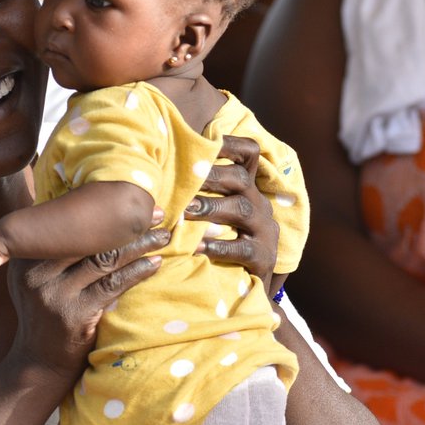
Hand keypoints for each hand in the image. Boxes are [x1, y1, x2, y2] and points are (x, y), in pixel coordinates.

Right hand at [8, 225, 169, 378]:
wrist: (39, 362)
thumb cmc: (46, 312)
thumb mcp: (36, 278)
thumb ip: (54, 249)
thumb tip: (90, 209)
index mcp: (26, 256)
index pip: (68, 224)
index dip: (102, 209)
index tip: (131, 198)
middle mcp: (35, 272)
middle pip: (89, 237)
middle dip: (126, 223)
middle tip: (156, 212)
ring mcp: (54, 294)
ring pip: (105, 258)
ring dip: (139, 245)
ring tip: (162, 236)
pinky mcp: (74, 315)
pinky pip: (113, 285)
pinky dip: (137, 271)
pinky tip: (155, 263)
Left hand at [187, 134, 278, 285]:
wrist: (250, 285)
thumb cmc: (223, 242)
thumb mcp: (217, 214)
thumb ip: (199, 193)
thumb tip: (159, 170)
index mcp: (247, 189)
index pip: (248, 155)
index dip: (230, 144)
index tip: (206, 140)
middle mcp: (259, 204)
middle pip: (240, 179)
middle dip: (211, 177)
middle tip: (183, 180)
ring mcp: (264, 230)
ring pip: (243, 208)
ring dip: (212, 207)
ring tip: (185, 212)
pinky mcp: (264, 257)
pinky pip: (243, 248)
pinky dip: (219, 246)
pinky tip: (198, 248)